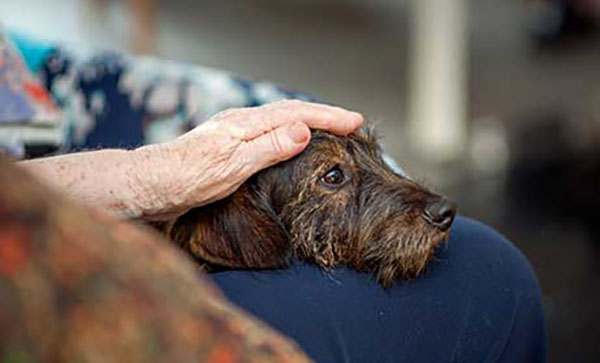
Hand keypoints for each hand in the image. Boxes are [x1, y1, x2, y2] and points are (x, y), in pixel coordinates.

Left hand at [133, 100, 362, 219]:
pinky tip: (287, 144)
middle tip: (351, 122)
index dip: (329, 118)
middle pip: (290, 112)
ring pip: (278, 122)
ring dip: (306, 122)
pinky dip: (287, 134)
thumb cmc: (187, 179)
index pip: (297, 115)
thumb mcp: (234, 165)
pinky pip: (267, 134)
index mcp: (246, 124)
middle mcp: (240, 123)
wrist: (147, 186)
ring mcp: (232, 134)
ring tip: (327, 129)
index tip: (356, 122)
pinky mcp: (226, 148)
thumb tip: (305, 130)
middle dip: (323, 116)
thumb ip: (270, 147)